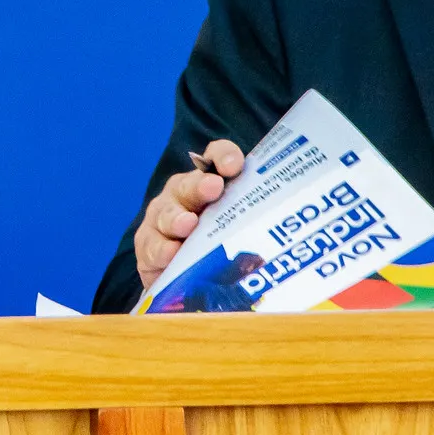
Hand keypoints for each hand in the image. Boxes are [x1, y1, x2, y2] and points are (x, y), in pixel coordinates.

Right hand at [134, 140, 244, 289]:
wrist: (184, 278)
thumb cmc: (217, 246)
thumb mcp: (238, 230)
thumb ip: (253, 220)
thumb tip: (286, 227)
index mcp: (207, 182)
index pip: (215, 158)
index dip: (224, 156)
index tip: (234, 166)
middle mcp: (182, 195)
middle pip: (189, 185)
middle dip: (200, 186)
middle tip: (213, 187)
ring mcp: (162, 219)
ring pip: (167, 214)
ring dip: (177, 218)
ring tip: (188, 224)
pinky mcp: (147, 246)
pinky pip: (151, 245)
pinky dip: (161, 250)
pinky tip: (170, 254)